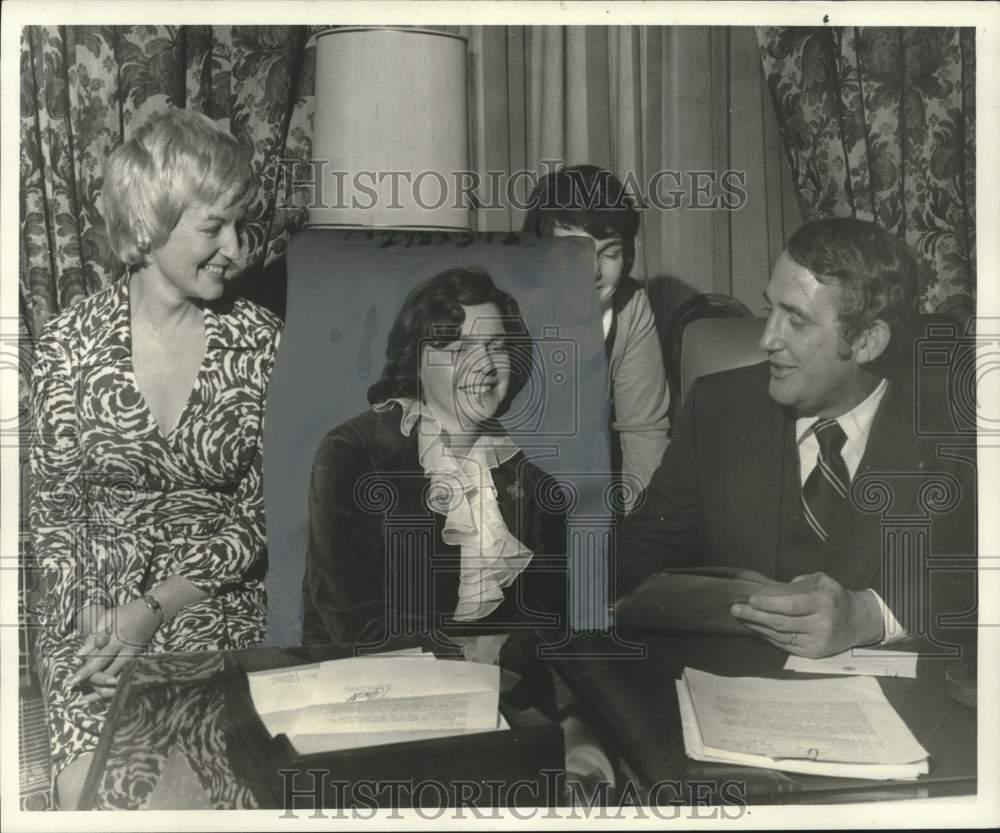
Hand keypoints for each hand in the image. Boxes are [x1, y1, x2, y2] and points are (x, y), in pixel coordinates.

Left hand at [68, 598, 161, 700]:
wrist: (150, 612)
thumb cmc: (124, 614)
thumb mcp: (106, 619)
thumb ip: (92, 637)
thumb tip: (79, 655)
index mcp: (117, 640)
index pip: (98, 661)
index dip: (84, 672)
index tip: (72, 681)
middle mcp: (126, 652)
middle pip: (107, 673)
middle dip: (91, 682)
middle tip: (75, 686)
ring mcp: (133, 658)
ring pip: (117, 679)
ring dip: (101, 689)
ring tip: (85, 699)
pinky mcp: (137, 660)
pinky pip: (124, 678)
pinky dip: (113, 688)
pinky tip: (102, 694)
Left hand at [729, 572, 883, 657]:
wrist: (859, 623)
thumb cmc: (835, 597)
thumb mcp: (824, 582)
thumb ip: (800, 583)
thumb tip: (773, 590)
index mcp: (824, 603)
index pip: (791, 605)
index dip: (768, 603)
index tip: (751, 599)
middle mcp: (822, 625)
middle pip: (781, 623)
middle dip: (755, 616)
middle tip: (735, 609)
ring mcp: (817, 642)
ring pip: (780, 636)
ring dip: (757, 627)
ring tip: (741, 618)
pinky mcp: (812, 654)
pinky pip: (784, 645)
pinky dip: (767, 637)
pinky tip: (755, 628)